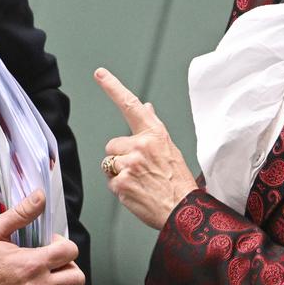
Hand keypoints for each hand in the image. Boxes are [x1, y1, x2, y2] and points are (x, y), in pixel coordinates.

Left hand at [95, 68, 197, 230]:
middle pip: (112, 144)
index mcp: (154, 134)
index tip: (100, 73)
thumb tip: (146, 107)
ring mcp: (130, 164)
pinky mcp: (121, 182)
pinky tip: (136, 191)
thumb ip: (153, 127)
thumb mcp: (170, 148)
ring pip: (109, 163)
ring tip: (140, 181)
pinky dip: (120, 188)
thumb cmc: (179, 182)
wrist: (183, 211)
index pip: (130, 105)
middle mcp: (141, 145)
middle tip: (140, 169)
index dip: (113, 87)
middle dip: (121, 156)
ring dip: (119, 172)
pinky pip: (110, 181)